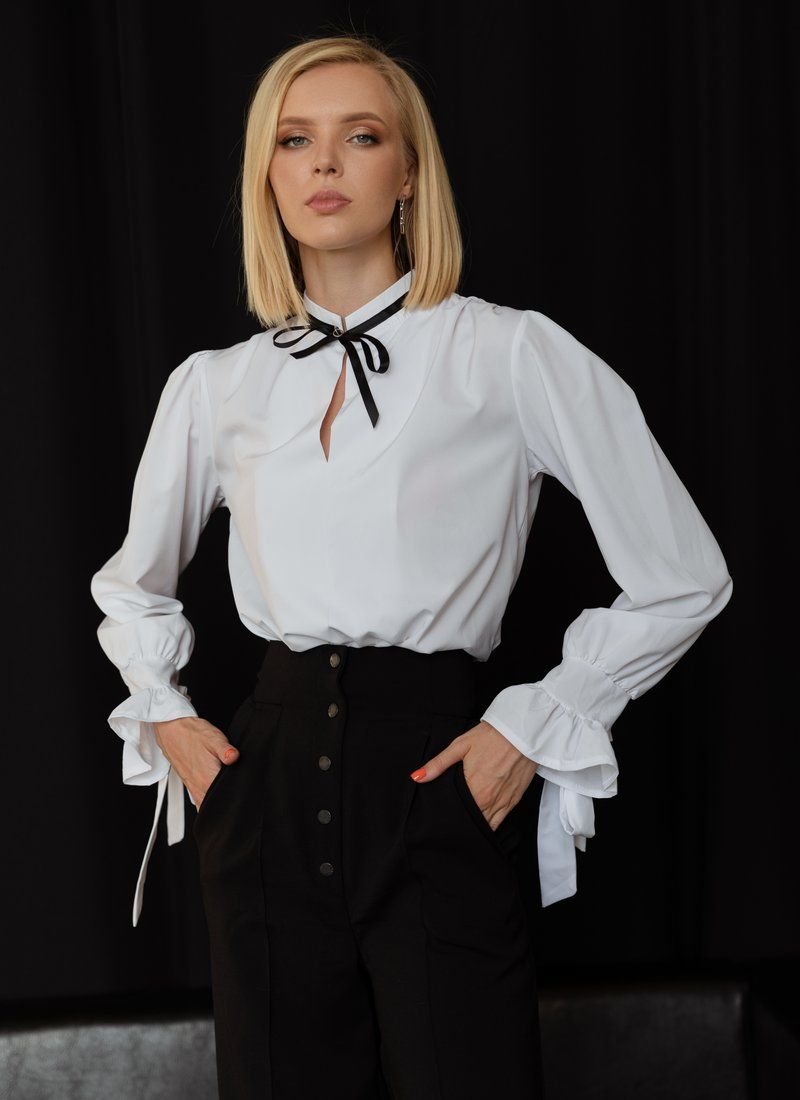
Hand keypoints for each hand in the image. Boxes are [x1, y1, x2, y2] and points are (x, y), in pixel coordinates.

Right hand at [152, 716, 239, 808]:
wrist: (172, 730)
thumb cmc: (192, 734)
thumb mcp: (214, 738)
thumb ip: (226, 750)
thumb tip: (235, 758)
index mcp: (207, 778)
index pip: (226, 797)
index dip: (237, 794)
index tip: (243, 789)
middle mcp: (199, 787)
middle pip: (217, 804)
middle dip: (228, 800)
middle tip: (236, 789)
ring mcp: (193, 788)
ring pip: (206, 805)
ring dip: (218, 801)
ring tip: (225, 790)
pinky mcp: (189, 785)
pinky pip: (199, 801)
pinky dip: (207, 800)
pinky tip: (213, 791)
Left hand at [410, 720, 538, 830]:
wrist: (521, 732)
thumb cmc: (490, 737)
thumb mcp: (460, 746)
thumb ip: (438, 764)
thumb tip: (417, 777)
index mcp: (474, 788)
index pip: (458, 812)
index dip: (449, 817)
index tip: (442, 818)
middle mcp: (489, 799)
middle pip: (472, 821)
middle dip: (461, 822)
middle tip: (450, 822)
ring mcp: (503, 801)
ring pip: (486, 825)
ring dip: (476, 825)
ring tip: (464, 823)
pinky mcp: (515, 800)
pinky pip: (501, 821)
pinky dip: (491, 824)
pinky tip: (482, 821)